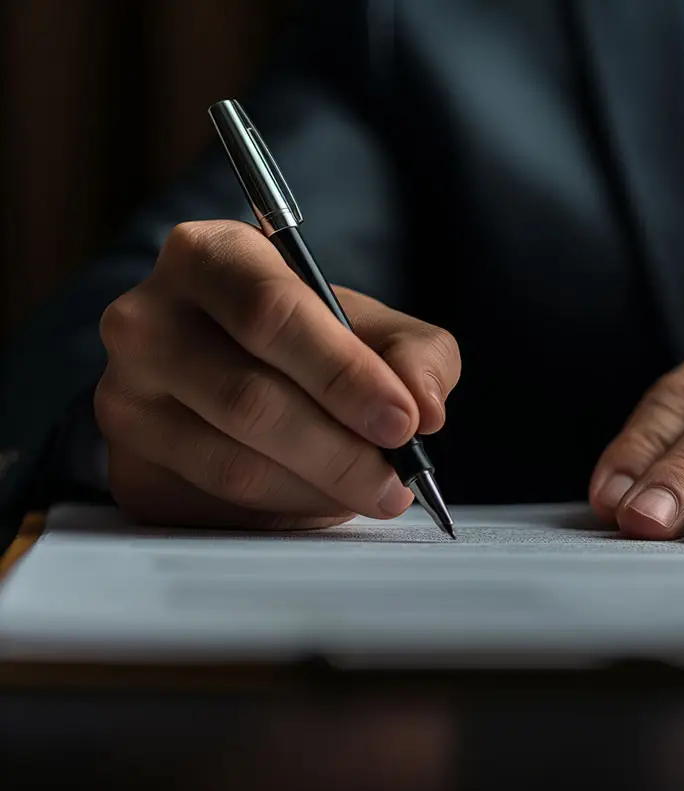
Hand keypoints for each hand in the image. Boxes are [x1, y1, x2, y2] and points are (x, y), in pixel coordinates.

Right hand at [96, 220, 460, 528]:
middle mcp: (147, 319)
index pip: (271, 312)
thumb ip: (416, 354)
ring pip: (234, 462)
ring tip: (378, 492)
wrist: (235, 385)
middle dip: (340, 448)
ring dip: (321, 487)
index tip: (402, 420)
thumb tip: (425, 406)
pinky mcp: (129, 466)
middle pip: (249, 397)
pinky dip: (288, 509)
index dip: (343, 373)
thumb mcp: (375, 330)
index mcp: (209, 257)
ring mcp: (125, 397)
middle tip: (397, 478)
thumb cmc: (307, 345)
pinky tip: (324, 497)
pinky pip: (219, 502)